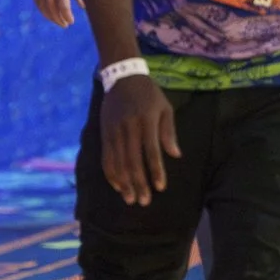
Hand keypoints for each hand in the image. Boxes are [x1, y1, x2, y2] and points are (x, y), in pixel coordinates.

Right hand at [33, 0, 77, 26]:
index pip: (62, 5)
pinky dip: (41, 6)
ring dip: (49, 15)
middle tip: (66, 24)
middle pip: (50, 7)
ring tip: (58, 20)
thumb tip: (83, 7)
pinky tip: (48, 11)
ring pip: (41, 4)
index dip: (66, 16)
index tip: (71, 22)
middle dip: (58, 18)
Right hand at [100, 75, 179, 205]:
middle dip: (139, 183)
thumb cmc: (149, 95)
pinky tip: (117, 186)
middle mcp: (128, 128)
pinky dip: (111, 174)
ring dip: (124, 183)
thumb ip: (169, 132)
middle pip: (132, 161)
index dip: (156, 170)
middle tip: (144, 201)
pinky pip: (106, 158)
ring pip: (117, 162)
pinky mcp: (104, 134)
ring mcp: (113, 132)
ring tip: (131, 199)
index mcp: (146, 121)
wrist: (122, 77)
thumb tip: (175, 155)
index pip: (151, 151)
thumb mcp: (165, 108)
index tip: (160, 187)